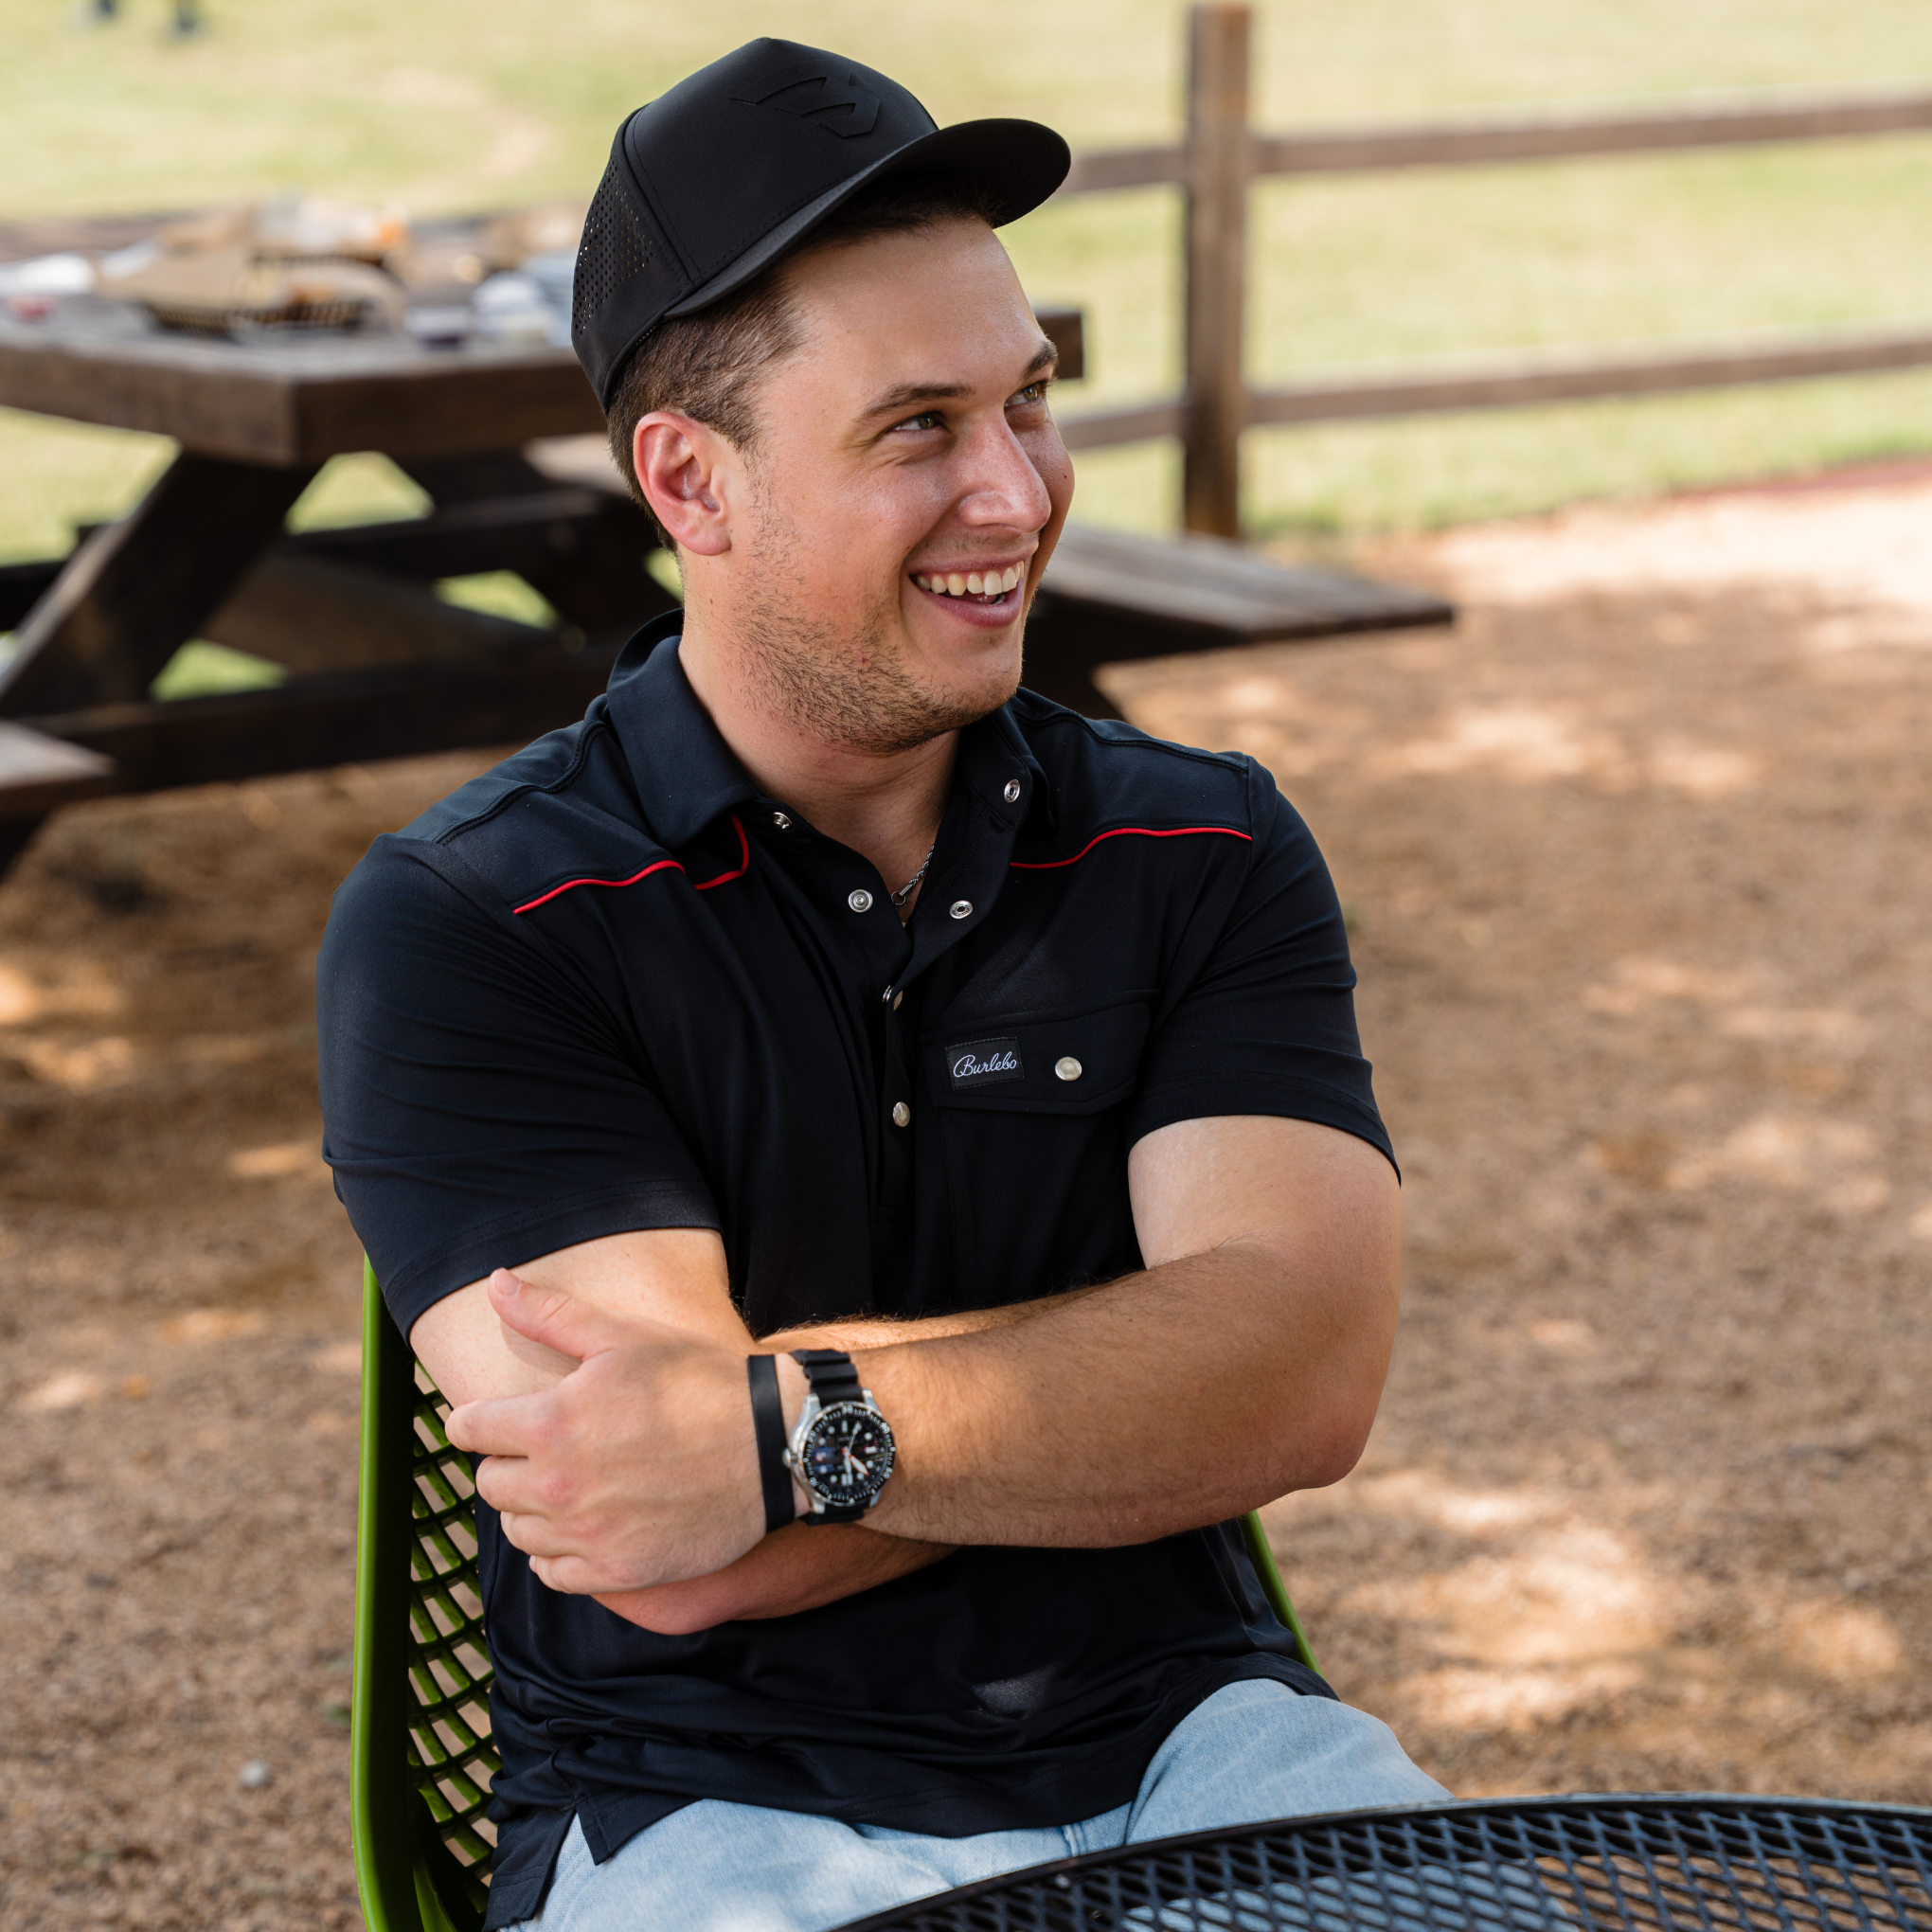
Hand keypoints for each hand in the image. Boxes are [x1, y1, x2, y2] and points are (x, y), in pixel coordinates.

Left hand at [445, 1269, 763, 1594]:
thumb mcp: (624, 1337)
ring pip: (516, 1530)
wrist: (772, 1442)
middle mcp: (558, 1485)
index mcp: (551, 1423)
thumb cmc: (699, 1381)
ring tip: (575, 1483)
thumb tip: (495, 1284)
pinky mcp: (617, 1571)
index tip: (501, 1416)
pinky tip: (587, 1525)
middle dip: (510, 1461)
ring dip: (533, 1508)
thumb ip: (549, 1315)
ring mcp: (587, 1535)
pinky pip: (553, 1573)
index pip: (468, 1429)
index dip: (480, 1418)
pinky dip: (559, 1552)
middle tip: (553, 1446)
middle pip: (490, 1483)